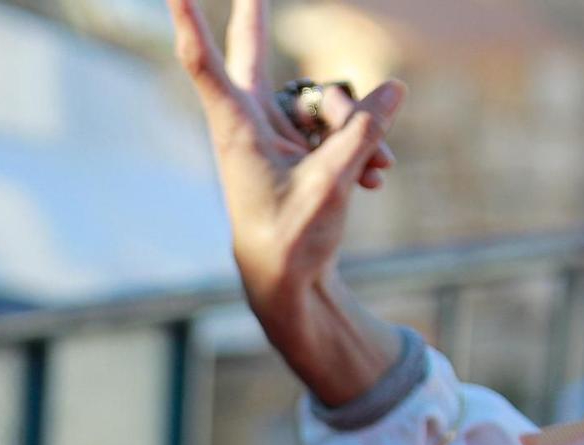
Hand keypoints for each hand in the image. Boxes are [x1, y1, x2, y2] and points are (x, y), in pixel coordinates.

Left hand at [166, 0, 406, 404]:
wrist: (289, 280)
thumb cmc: (292, 239)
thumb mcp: (332, 185)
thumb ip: (361, 134)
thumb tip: (394, 88)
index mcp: (236, 130)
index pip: (205, 67)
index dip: (189, 24)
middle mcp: (251, 124)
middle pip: (251, 55)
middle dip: (253, 18)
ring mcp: (275, 133)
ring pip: (323, 99)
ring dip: (357, 126)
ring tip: (377, 168)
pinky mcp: (300, 147)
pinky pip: (339, 124)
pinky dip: (363, 143)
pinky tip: (379, 175)